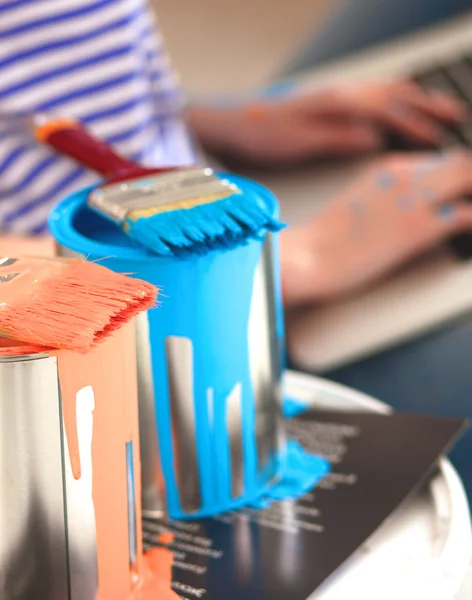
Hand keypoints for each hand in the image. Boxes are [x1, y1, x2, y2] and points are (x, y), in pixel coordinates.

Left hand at [186, 80, 465, 164]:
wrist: (229, 122)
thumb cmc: (260, 134)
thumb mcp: (299, 143)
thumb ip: (339, 138)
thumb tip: (375, 138)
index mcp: (338, 104)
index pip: (389, 112)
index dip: (417, 126)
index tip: (440, 140)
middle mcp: (340, 93)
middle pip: (394, 93)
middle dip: (427, 105)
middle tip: (455, 115)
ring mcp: (333, 93)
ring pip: (384, 89)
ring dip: (413, 98)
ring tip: (435, 107)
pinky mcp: (325, 99)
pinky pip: (369, 93)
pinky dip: (391, 98)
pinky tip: (391, 107)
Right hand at [280, 150, 471, 306]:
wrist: (309, 256)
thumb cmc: (327, 238)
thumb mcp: (360, 202)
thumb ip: (388, 195)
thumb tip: (405, 206)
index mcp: (390, 167)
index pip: (445, 160)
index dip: (462, 175)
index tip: (464, 190)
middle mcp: (406, 176)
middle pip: (464, 164)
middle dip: (471, 181)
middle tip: (469, 198)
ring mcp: (414, 200)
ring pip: (470, 179)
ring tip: (470, 217)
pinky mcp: (418, 228)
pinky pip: (468, 215)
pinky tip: (469, 232)